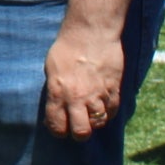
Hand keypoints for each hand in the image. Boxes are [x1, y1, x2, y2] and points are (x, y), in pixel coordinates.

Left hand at [43, 19, 124, 139]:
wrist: (91, 31)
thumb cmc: (67, 47)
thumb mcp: (51, 69)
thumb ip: (54, 91)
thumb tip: (55, 109)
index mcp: (58, 93)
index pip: (57, 126)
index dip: (58, 130)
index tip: (61, 127)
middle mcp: (78, 98)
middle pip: (81, 132)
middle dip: (78, 133)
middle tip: (78, 125)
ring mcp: (97, 95)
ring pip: (98, 124)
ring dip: (94, 121)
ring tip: (90, 113)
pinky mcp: (114, 90)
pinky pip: (112, 112)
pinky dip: (107, 112)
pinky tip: (102, 105)